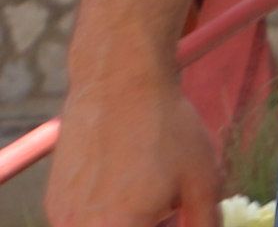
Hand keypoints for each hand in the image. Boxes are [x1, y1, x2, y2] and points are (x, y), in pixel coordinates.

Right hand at [46, 73, 215, 226]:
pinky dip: (101, 215)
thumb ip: (204, 220)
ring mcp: (62, 217)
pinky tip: (120, 181)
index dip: (162, 225)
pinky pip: (80, 221)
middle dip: (145, 224)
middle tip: (163, 208)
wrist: (119, 85)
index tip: (173, 216)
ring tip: (142, 189)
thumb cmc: (166, 130)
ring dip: (121, 222)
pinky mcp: (53, 202)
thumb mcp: (203, 179)